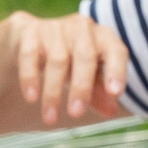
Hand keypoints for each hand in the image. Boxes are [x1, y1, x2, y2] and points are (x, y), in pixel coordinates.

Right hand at [6, 10, 129, 125]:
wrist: (32, 36)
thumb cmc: (70, 59)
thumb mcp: (88, 74)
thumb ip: (99, 92)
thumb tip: (111, 112)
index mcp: (103, 37)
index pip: (115, 51)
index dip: (117, 70)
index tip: (115, 93)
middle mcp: (82, 28)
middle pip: (85, 56)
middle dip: (81, 87)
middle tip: (76, 114)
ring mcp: (56, 28)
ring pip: (57, 60)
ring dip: (53, 92)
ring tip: (50, 119)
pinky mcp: (30, 32)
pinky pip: (30, 55)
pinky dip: (30, 78)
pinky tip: (31, 98)